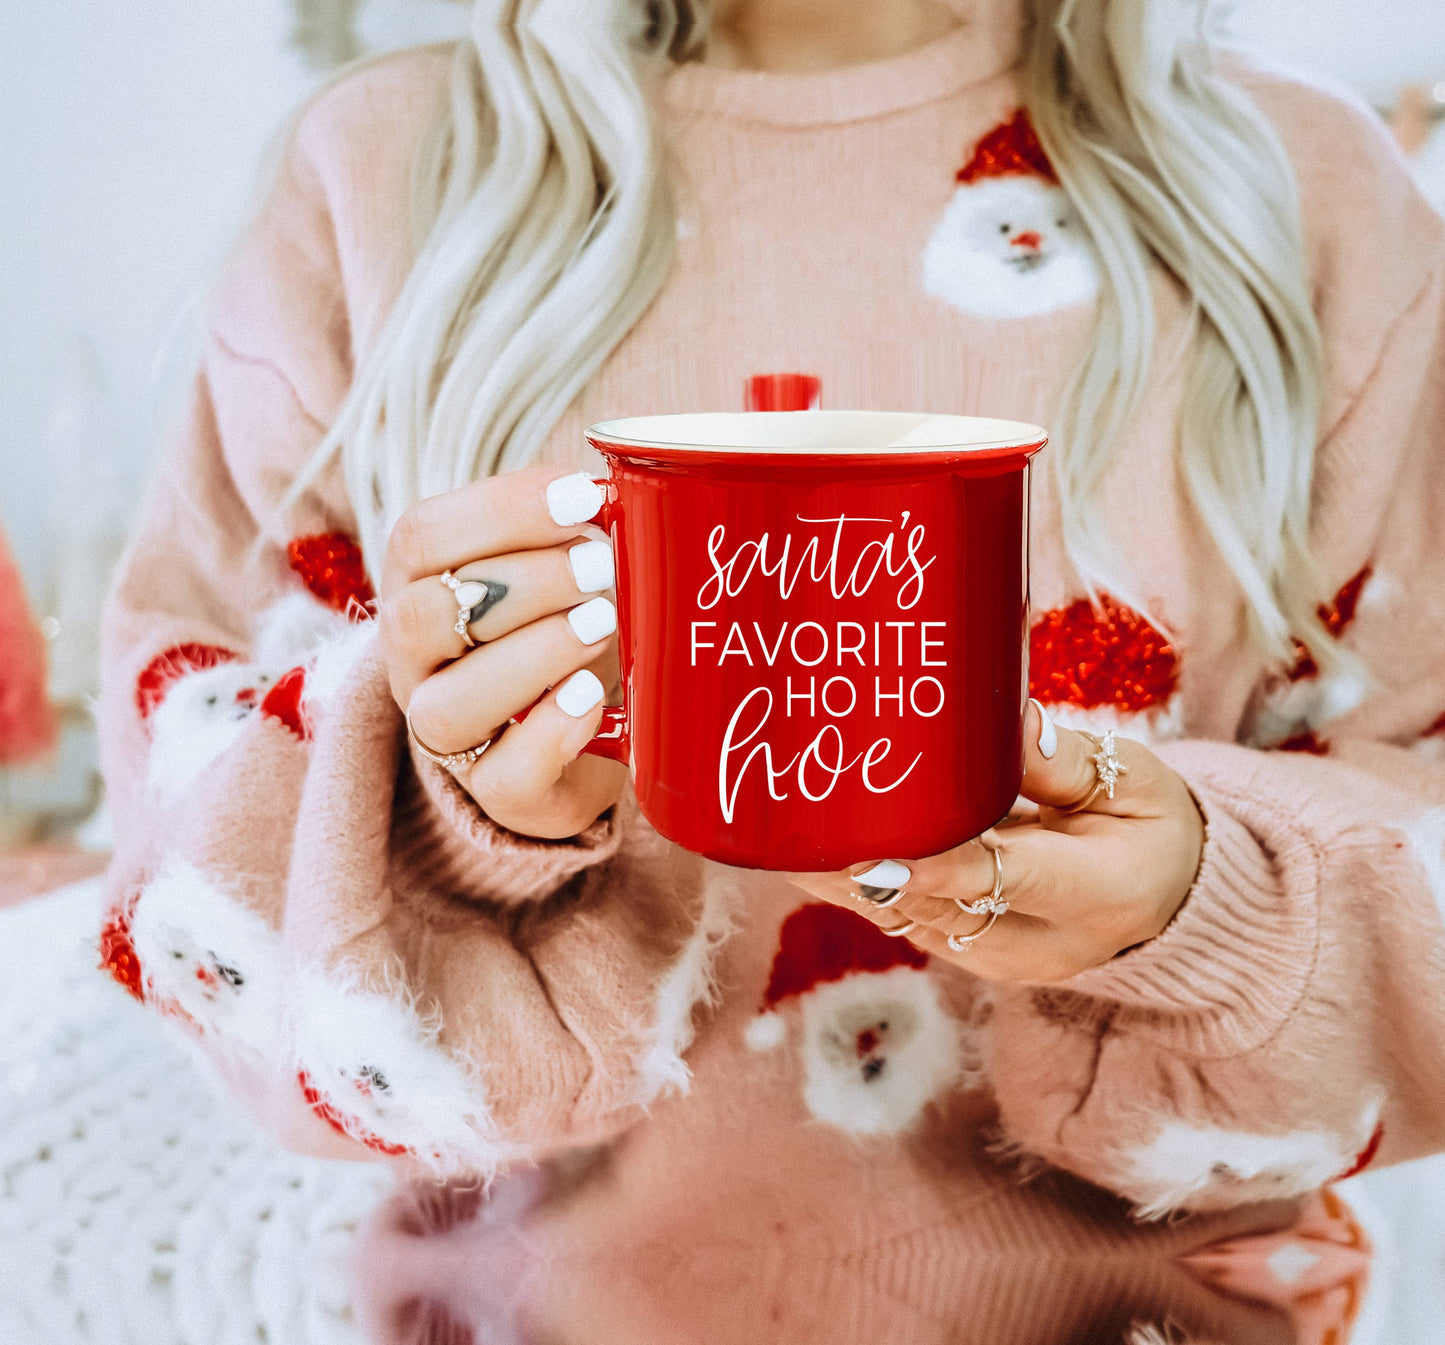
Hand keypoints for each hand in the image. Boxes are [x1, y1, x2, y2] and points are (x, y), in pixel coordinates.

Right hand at [379, 467, 625, 839]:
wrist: (583, 727)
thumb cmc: (566, 621)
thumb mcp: (560, 567)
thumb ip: (570, 531)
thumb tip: (616, 491)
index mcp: (419, 586)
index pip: (421, 536)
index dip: (500, 511)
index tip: (583, 496)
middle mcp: (415, 662)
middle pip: (425, 616)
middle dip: (523, 582)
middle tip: (602, 564)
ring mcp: (447, 733)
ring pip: (448, 707)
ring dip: (532, 656)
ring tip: (603, 626)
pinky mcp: (496, 791)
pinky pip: (504, 778)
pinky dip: (551, 733)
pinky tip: (593, 697)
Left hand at [785, 702, 1205, 981]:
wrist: (1167, 900)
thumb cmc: (1151, 825)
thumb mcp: (1137, 781)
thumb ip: (1064, 760)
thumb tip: (1001, 725)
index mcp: (1100, 894)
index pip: (1004, 880)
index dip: (933, 867)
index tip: (873, 848)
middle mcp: (1042, 944)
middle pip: (935, 905)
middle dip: (860, 867)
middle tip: (796, 823)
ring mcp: (998, 958)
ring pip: (906, 918)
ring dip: (841, 878)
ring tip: (779, 832)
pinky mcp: (968, 952)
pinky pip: (903, 917)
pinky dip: (858, 883)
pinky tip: (807, 846)